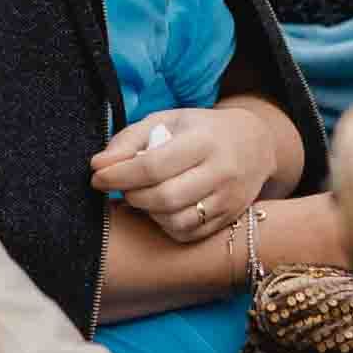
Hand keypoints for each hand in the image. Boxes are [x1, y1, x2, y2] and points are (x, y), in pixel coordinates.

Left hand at [91, 107, 276, 242]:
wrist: (254, 143)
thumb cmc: (200, 129)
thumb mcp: (166, 120)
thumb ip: (129, 140)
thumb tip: (98, 165)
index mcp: (204, 141)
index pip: (153, 166)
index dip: (119, 175)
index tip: (97, 175)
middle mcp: (221, 172)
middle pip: (164, 198)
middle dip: (131, 195)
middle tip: (121, 186)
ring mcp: (228, 199)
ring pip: (175, 221)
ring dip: (148, 212)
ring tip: (142, 195)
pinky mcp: (228, 219)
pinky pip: (187, 233)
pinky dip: (165, 224)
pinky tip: (161, 207)